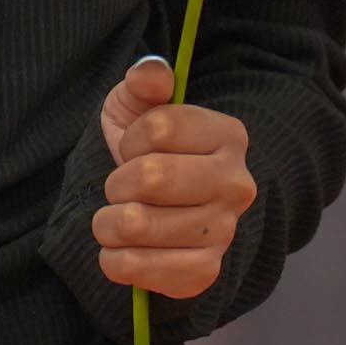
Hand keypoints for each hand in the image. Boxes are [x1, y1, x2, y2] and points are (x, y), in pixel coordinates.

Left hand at [89, 56, 255, 299]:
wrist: (156, 210)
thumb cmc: (145, 150)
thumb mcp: (138, 105)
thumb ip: (145, 80)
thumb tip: (152, 72)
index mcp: (228, 135)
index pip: (159, 127)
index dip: (131, 138)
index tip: (133, 148)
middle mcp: (236, 183)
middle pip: (149, 177)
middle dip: (116, 183)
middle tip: (121, 189)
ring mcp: (224, 231)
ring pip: (138, 224)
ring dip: (108, 223)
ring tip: (116, 220)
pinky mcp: (205, 271)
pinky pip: (145, 270)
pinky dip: (118, 262)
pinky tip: (120, 253)